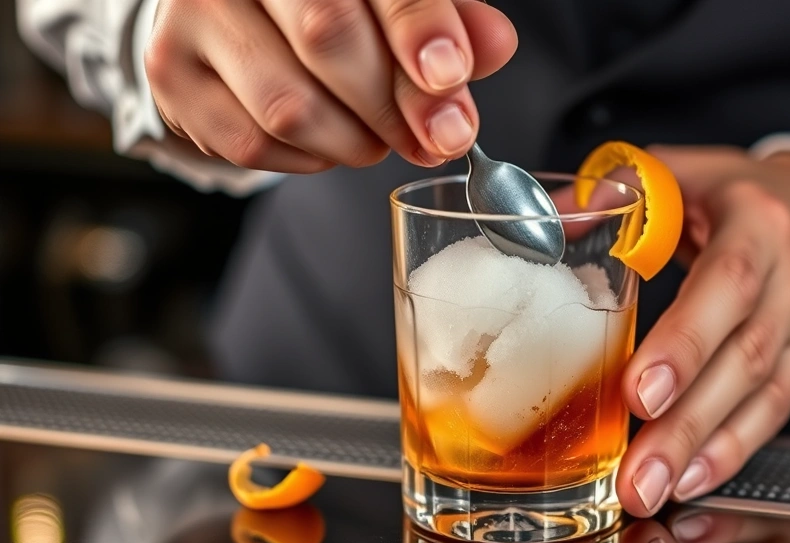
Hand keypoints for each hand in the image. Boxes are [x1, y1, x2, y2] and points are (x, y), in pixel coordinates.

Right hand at [144, 0, 516, 172]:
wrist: (235, 14)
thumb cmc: (332, 5)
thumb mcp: (394, 3)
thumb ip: (446, 19)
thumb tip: (494, 45)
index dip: (420, 28)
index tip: (450, 78)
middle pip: (328, 38)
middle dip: (396, 104)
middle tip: (438, 136)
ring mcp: (195, 15)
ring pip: (289, 106)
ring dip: (356, 140)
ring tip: (379, 137)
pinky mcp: (171, 74)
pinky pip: (255, 144)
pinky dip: (311, 157)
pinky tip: (329, 138)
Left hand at [612, 146, 789, 516]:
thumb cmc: (724, 196)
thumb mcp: (671, 173)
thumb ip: (610, 194)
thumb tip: (548, 225)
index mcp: (757, 223)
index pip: (728, 284)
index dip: (686, 342)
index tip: (639, 391)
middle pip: (745, 358)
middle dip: (686, 423)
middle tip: (637, 472)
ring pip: (761, 398)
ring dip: (702, 450)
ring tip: (651, 489)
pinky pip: (772, 415)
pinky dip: (730, 451)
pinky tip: (690, 479)